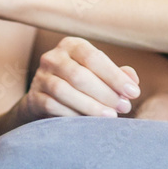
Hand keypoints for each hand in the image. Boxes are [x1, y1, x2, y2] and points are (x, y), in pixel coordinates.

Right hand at [24, 36, 140, 119]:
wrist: (48, 101)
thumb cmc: (83, 86)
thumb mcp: (100, 75)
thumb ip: (117, 75)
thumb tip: (132, 80)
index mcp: (72, 46)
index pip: (93, 57)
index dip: (115, 76)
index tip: (133, 93)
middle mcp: (53, 57)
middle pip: (79, 75)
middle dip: (105, 93)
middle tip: (124, 108)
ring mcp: (41, 77)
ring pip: (64, 91)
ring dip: (91, 106)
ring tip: (110, 116)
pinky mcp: (34, 97)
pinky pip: (52, 106)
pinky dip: (73, 115)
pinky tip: (88, 123)